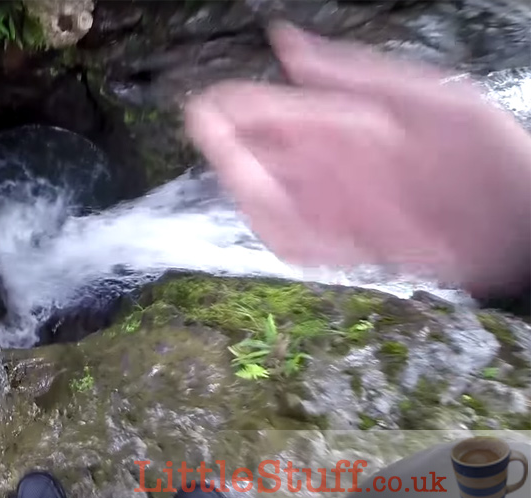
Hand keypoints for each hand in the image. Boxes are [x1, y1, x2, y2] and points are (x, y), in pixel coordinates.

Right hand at [183, 21, 530, 297]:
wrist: (522, 221)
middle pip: (262, 159)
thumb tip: (283, 42)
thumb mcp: (425, 96)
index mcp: (346, 126)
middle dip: (227, 144)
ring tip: (228, 163)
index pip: (276, 115)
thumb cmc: (484, 151)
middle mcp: (334, 168)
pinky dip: (274, 228)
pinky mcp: (349, 249)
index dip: (238, 107)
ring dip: (243, 185)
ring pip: (269, 202)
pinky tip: (260, 207)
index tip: (206, 100)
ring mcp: (338, 210)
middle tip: (203, 125)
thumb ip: (352, 73)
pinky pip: (296, 244)